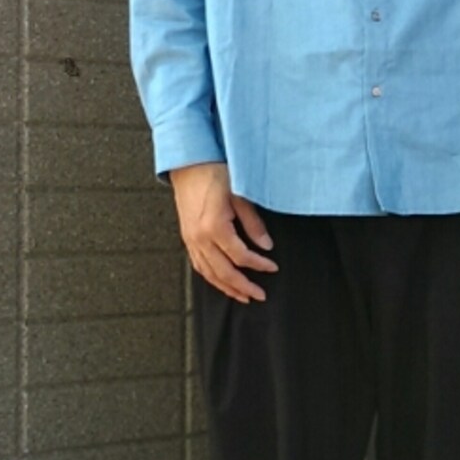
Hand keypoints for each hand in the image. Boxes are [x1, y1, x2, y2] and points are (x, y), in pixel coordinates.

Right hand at [169, 161, 276, 302]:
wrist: (188, 162)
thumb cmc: (214, 174)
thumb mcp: (240, 196)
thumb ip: (253, 224)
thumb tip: (266, 245)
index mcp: (214, 228)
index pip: (241, 256)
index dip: (259, 265)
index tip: (273, 267)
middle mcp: (199, 238)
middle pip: (224, 272)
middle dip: (243, 286)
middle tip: (260, 295)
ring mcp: (190, 240)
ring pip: (209, 273)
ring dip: (227, 288)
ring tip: (243, 296)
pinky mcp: (187, 238)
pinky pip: (199, 265)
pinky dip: (212, 277)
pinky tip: (222, 282)